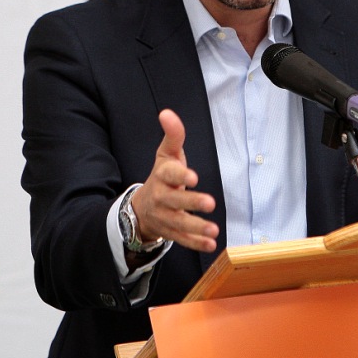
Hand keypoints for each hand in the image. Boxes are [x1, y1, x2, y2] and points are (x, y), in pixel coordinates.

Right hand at [130, 109, 218, 251]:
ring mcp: (164, 216)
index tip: (194, 177)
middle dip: (191, 203)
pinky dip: (196, 243)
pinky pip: (182, 239)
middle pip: (174, 201)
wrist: (143, 207)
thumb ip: (173, 135)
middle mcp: (161, 197)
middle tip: (210, 203)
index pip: (169, 174)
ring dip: (196, 227)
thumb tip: (167, 113)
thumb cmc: (163, 176)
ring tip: (214, 230)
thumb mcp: (167, 154)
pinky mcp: (170, 232)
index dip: (181, 175)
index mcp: (162, 176)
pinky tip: (211, 244)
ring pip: (178, 223)